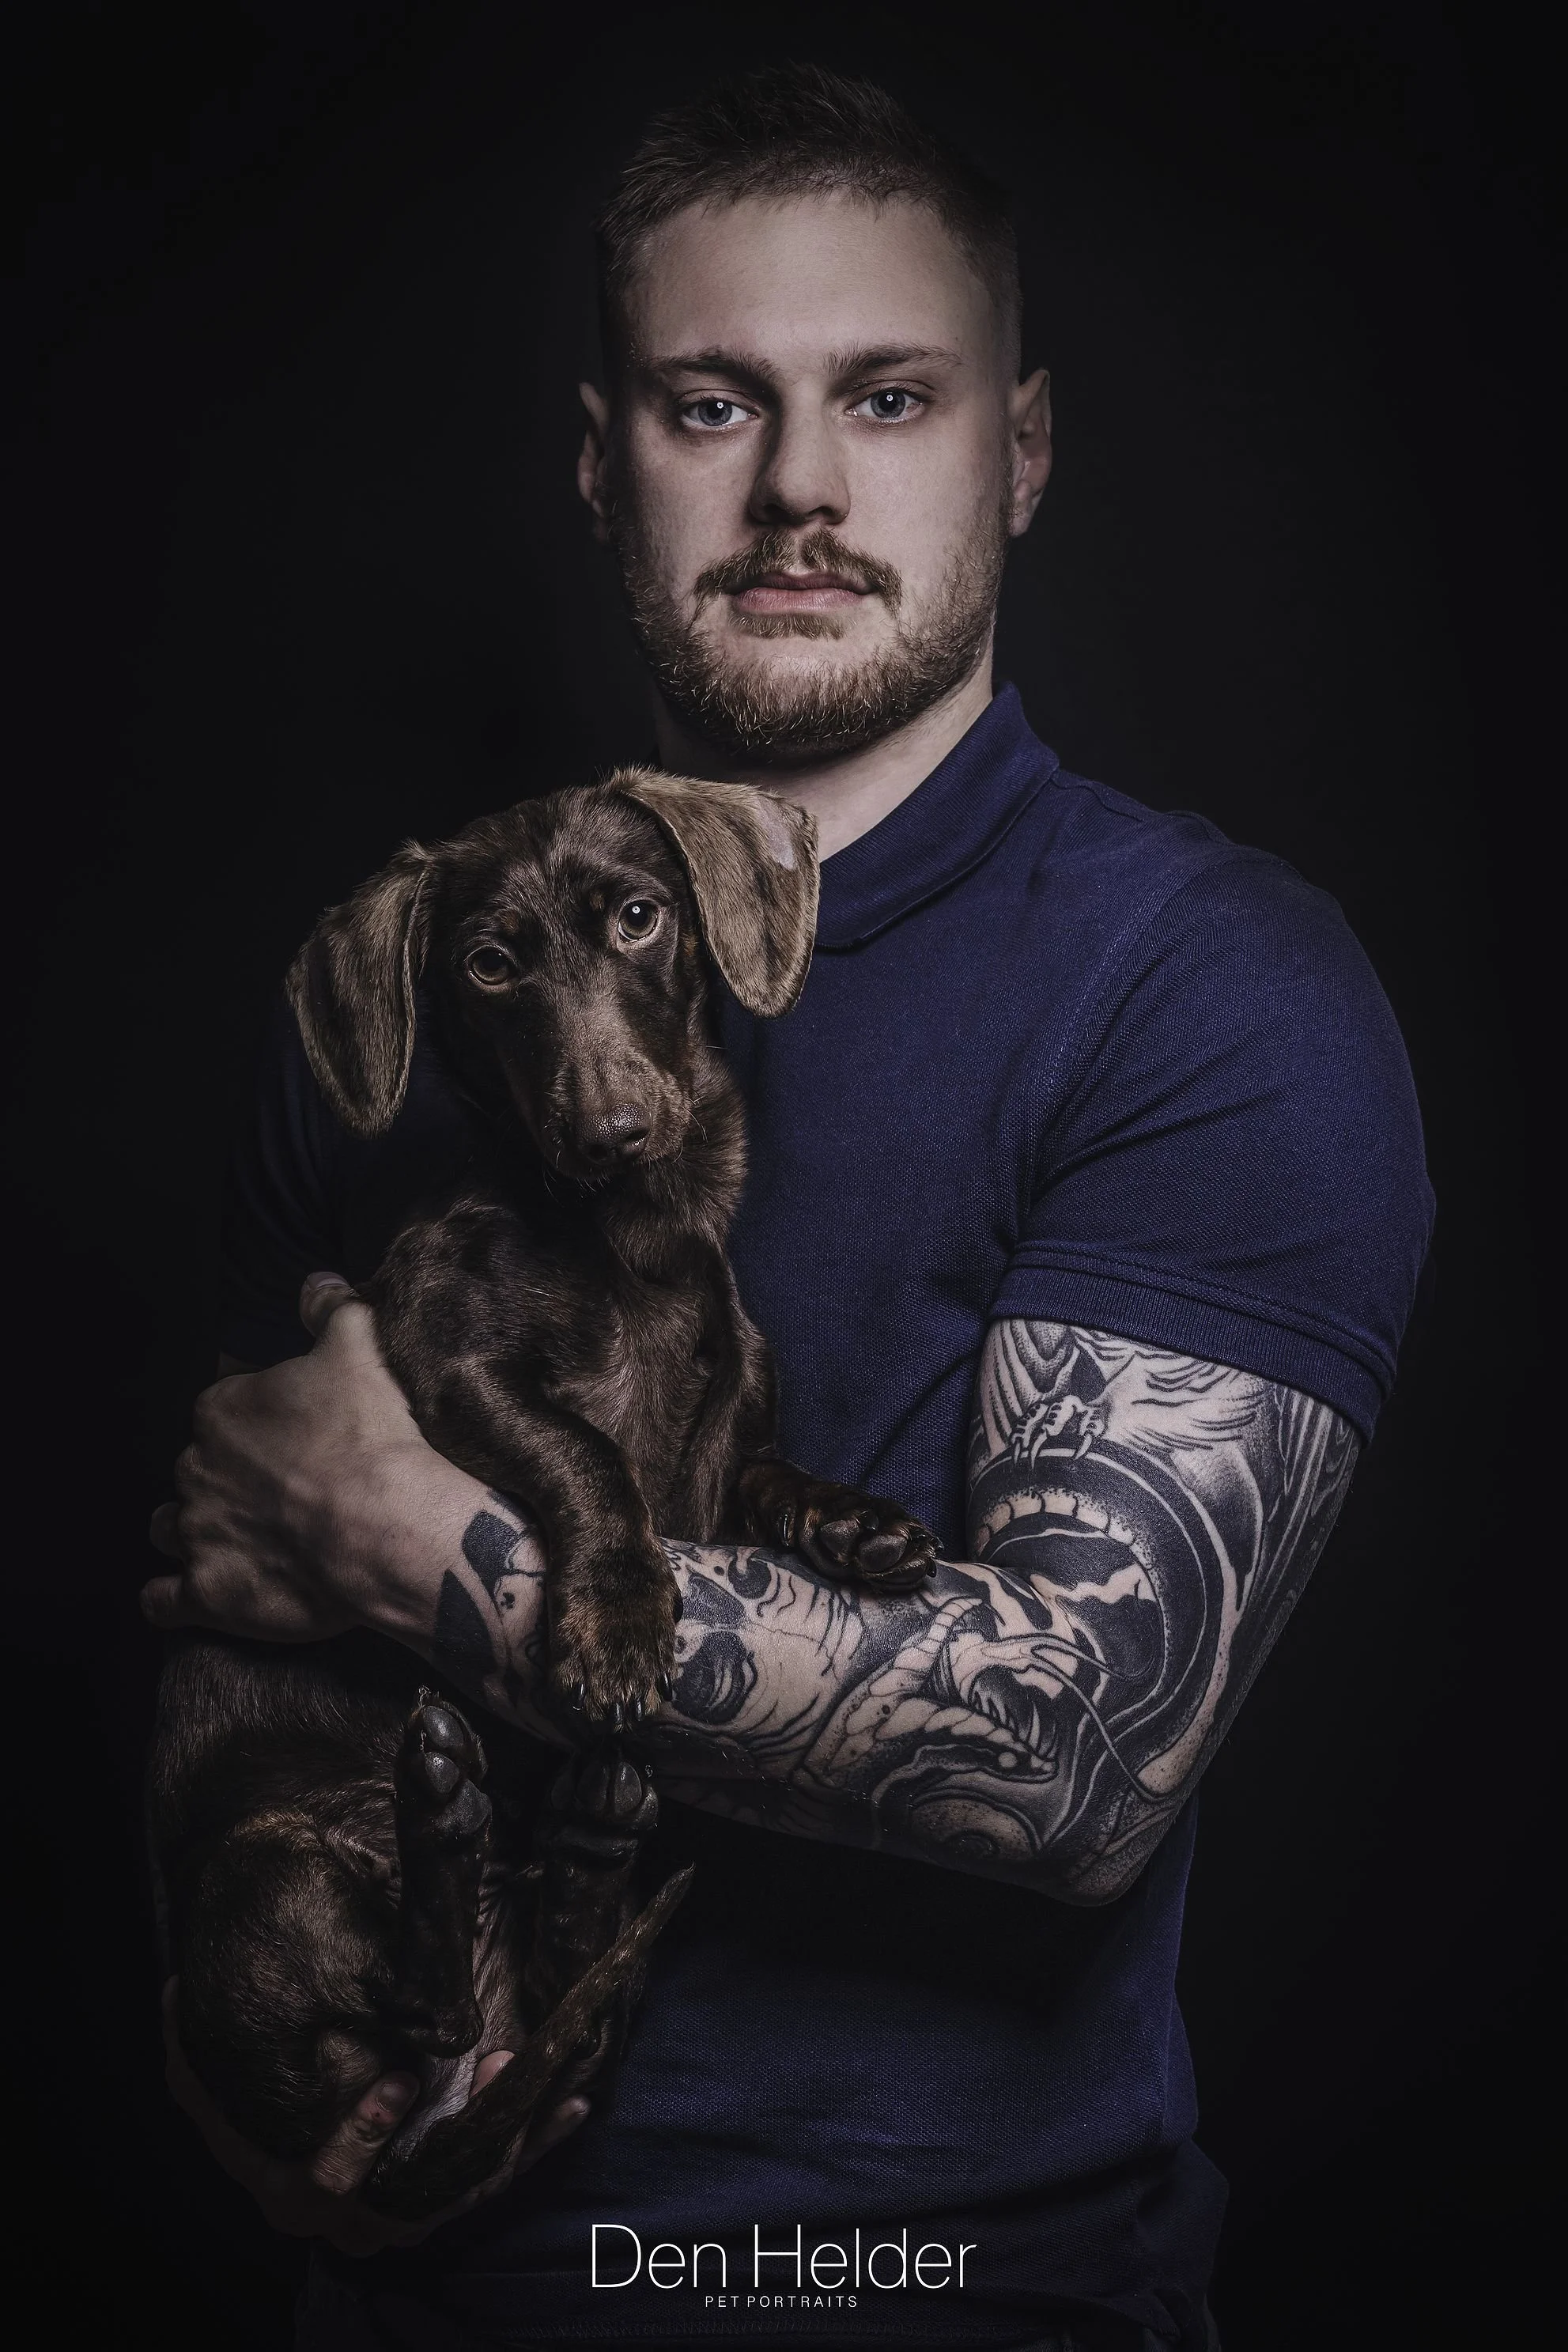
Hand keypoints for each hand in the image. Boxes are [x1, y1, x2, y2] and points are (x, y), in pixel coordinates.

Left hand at [141, 1274, 471, 1644]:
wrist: (384, 1525)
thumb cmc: (370, 1435)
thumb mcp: (360, 1346)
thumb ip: (332, 1309)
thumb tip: (316, 1284)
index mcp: (221, 1410)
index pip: (219, 1413)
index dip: (252, 1428)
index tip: (288, 1442)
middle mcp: (195, 1469)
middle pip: (194, 1470)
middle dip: (223, 1480)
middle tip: (276, 1494)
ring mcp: (195, 1533)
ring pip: (166, 1530)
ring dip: (189, 1532)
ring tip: (233, 1540)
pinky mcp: (205, 1593)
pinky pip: (160, 1600)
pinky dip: (171, 1598)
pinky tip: (195, 1594)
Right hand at [162, 1980, 586, 2254]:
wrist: (278, 2126)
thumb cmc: (242, 2091)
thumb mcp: (203, 2073)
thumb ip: (189, 2045)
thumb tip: (181, 1993)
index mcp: (289, 2185)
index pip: (328, 2182)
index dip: (365, 2141)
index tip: (399, 2082)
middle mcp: (349, 2217)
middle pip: (418, 2195)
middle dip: (465, 2137)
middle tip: (497, 2069)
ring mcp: (401, 2214)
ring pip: (465, 2187)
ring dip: (511, 2137)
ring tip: (545, 2075)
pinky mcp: (443, 2197)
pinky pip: (496, 2177)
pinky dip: (536, 2144)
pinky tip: (575, 2104)